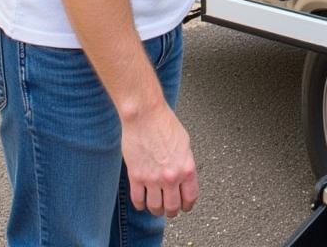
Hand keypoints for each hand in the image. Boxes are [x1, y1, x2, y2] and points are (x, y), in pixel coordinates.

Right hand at [122, 102, 199, 217]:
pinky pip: (138, 201)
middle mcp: (171, 177)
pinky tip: (142, 202)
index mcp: (186, 168)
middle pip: (172, 207)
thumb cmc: (164, 123)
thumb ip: (185, 162)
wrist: (145, 115)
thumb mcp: (185, 143)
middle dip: (172, 211)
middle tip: (170, 209)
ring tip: (156, 206)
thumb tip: (184, 176)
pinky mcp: (136, 177)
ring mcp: (152, 179)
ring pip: (155, 208)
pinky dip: (140, 205)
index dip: (187, 205)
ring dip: (156, 210)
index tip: (185, 206)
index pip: (190, 197)